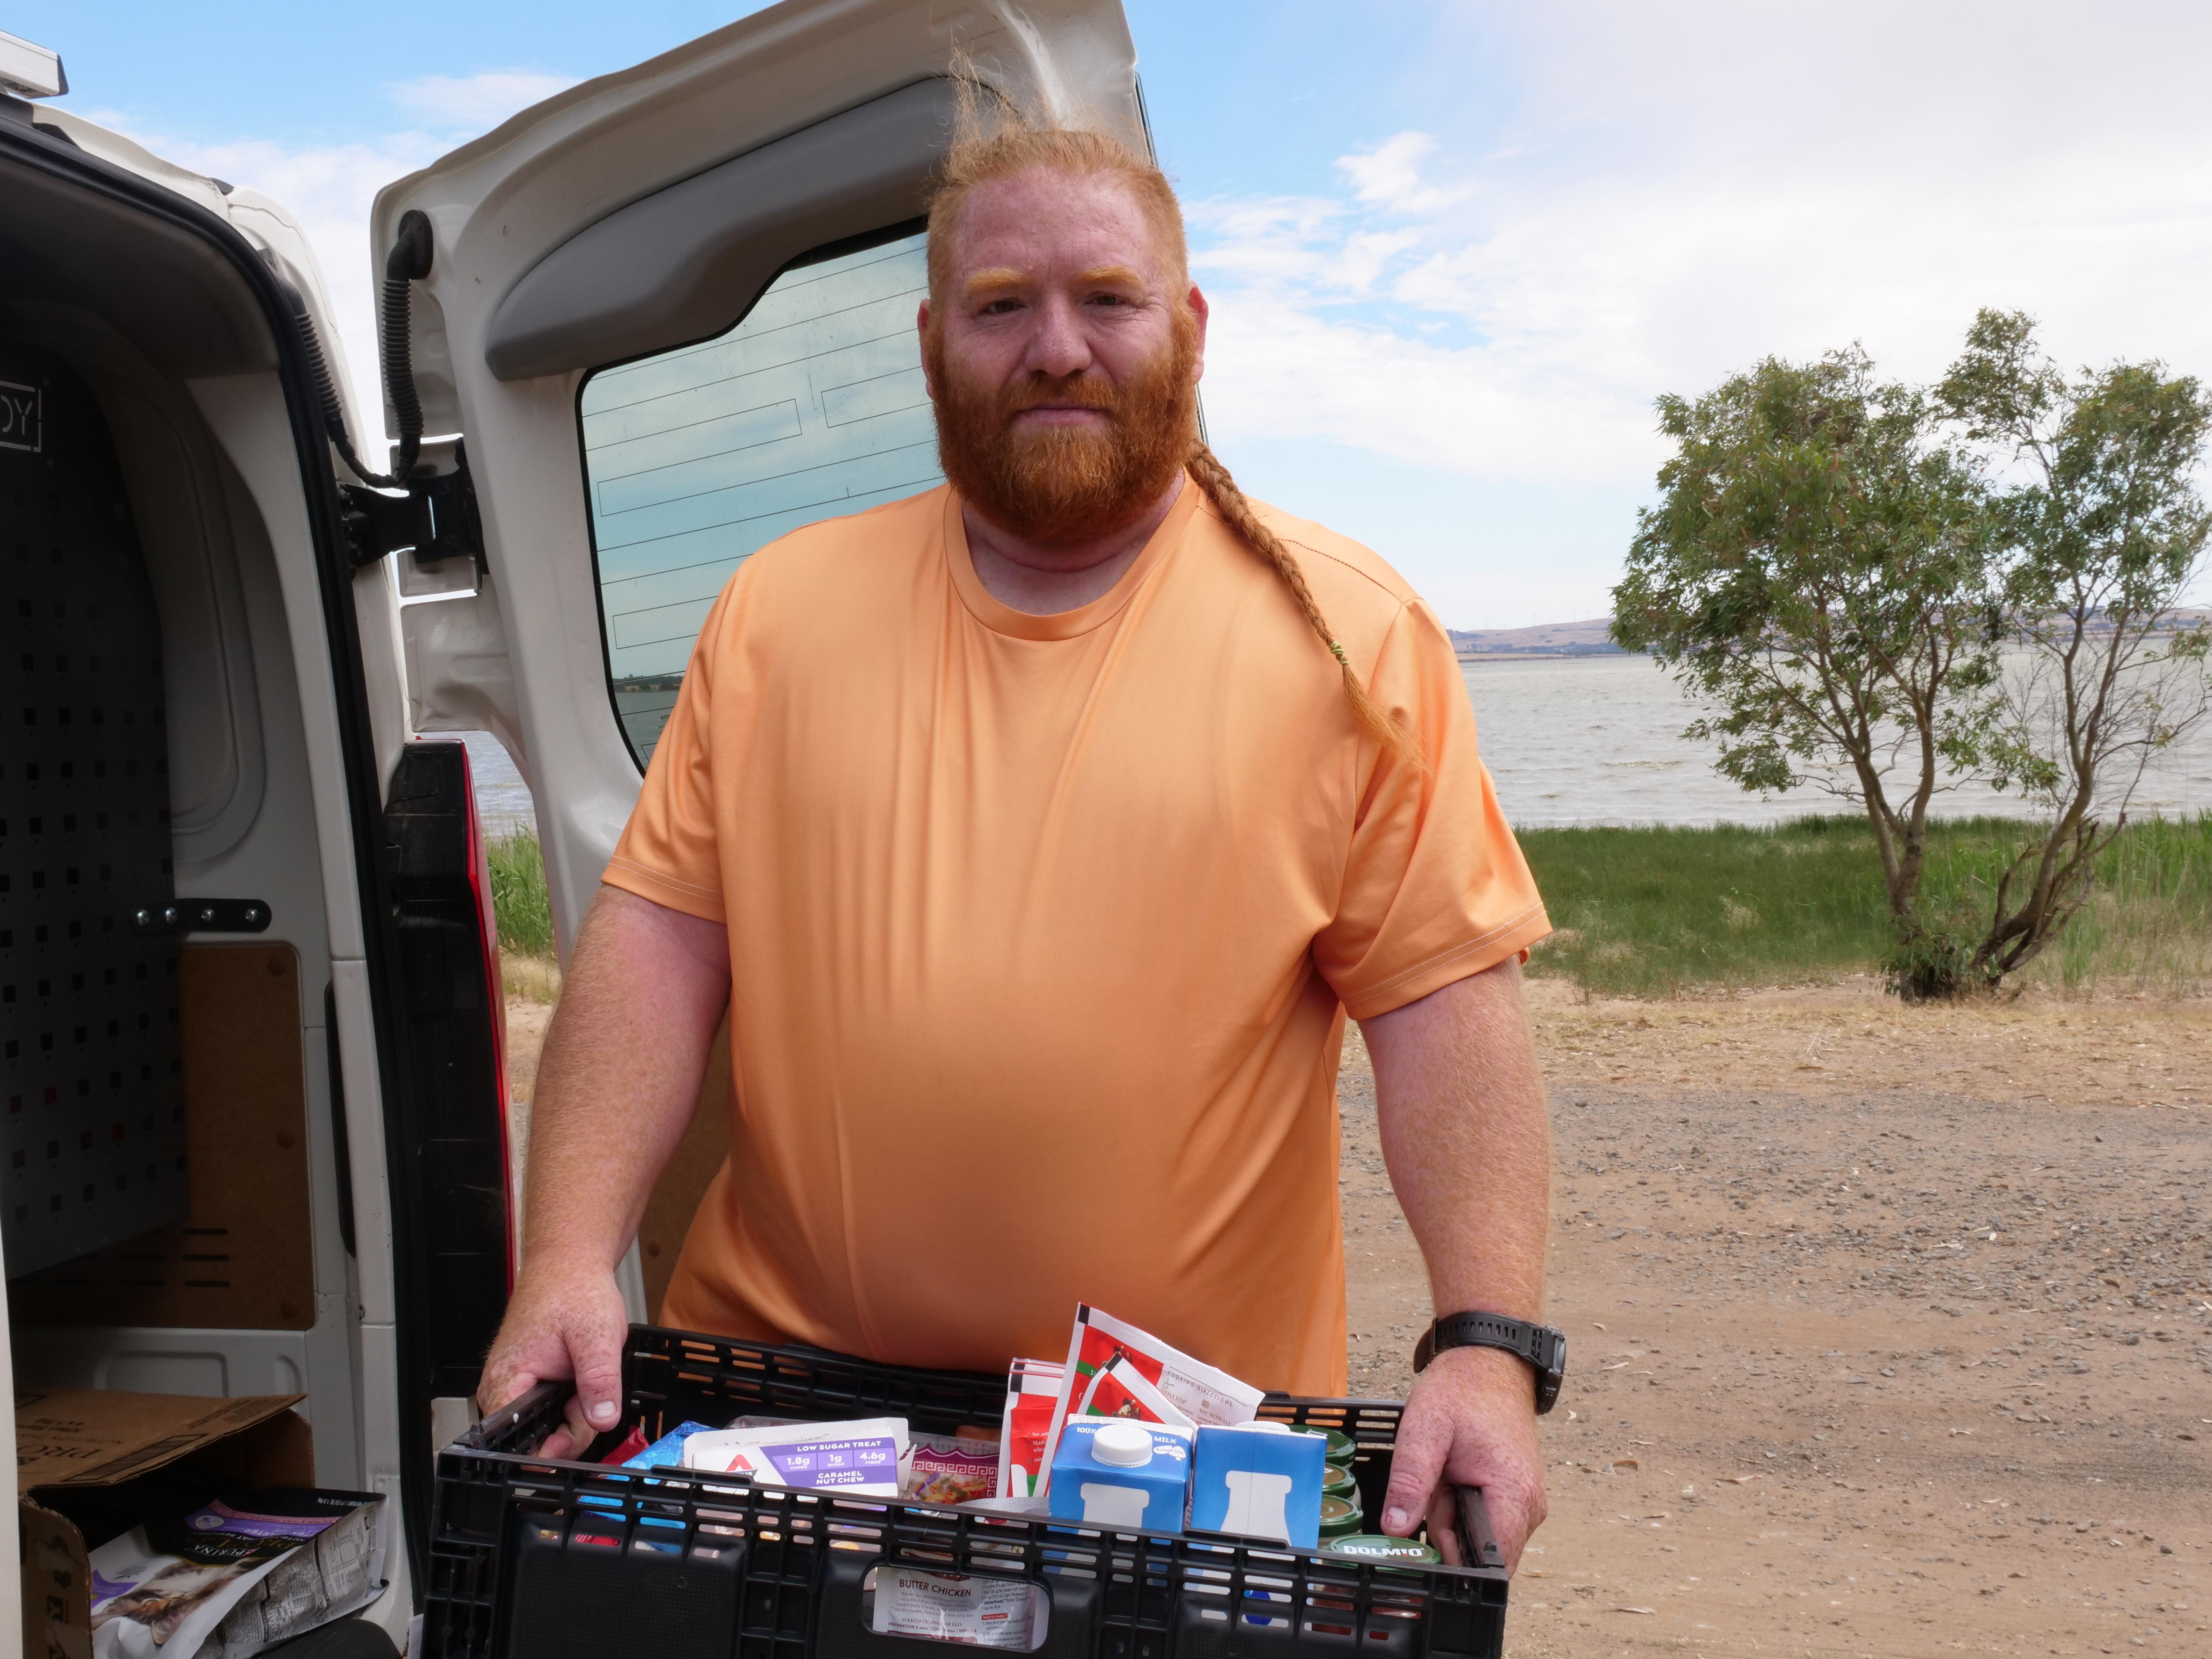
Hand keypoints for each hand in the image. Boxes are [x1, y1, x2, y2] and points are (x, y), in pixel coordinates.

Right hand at [477, 1257, 630, 1460]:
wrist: (569, 1266)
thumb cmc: (574, 1291)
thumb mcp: (596, 1336)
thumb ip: (599, 1382)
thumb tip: (603, 1420)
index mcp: (507, 1382)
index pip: (518, 1444)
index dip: (552, 1450)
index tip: (580, 1434)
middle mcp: (503, 1389)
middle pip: (539, 1440)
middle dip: (574, 1425)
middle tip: (594, 1394)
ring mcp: (516, 1388)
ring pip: (551, 1426)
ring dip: (578, 1412)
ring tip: (589, 1377)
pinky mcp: (530, 1384)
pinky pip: (554, 1410)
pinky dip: (575, 1401)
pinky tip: (583, 1379)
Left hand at [1378, 1344, 1546, 1571]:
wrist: (1488, 1361)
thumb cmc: (1462, 1390)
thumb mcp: (1424, 1429)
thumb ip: (1410, 1481)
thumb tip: (1395, 1529)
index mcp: (1514, 1495)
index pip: (1488, 1563)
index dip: (1449, 1558)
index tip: (1424, 1531)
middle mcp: (1528, 1507)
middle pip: (1478, 1552)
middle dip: (1445, 1529)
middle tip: (1434, 1486)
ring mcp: (1524, 1503)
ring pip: (1475, 1537)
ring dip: (1449, 1515)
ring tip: (1443, 1475)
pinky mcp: (1514, 1496)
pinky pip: (1481, 1520)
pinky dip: (1458, 1505)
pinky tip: (1451, 1476)